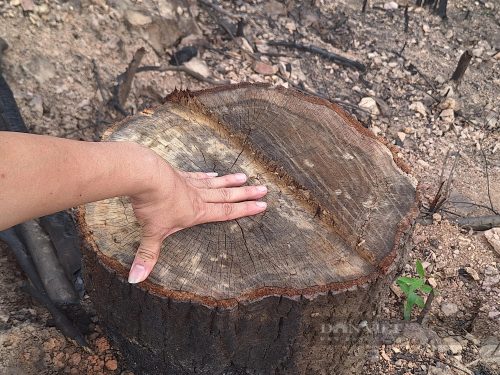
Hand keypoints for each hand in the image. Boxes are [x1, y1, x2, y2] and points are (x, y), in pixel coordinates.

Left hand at [127, 157, 267, 282]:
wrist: (145, 175)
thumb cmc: (152, 205)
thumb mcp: (151, 233)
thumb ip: (147, 256)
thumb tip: (136, 279)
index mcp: (197, 213)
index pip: (226, 212)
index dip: (245, 210)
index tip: (262, 205)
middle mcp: (198, 197)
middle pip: (227, 196)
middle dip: (246, 194)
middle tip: (264, 189)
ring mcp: (189, 184)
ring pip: (216, 184)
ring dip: (231, 181)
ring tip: (245, 177)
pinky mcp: (179, 175)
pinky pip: (198, 176)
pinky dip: (208, 175)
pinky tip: (214, 173)